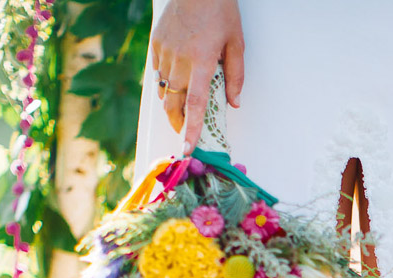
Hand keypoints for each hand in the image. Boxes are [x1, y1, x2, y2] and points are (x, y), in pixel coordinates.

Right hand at [150, 0, 244, 151]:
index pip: (195, 105)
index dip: (191, 129)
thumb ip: (235, 76)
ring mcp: (165, 51)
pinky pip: (158, 70)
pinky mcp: (156, 43)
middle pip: (173, 102)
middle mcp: (180, 59)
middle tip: (182, 132)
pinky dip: (165, 79)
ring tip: (179, 108)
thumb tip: (234, 103)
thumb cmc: (220, 11)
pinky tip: (174, 79)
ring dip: (171, 101)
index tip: (187, 148)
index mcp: (202, 62)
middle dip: (176, 122)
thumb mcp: (236, 43)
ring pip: (164, 88)